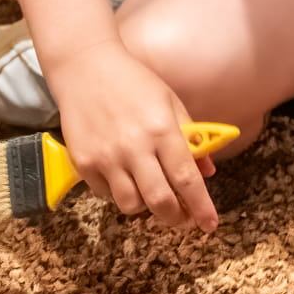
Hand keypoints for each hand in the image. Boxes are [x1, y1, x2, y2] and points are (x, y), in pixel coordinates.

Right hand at [49, 41, 221, 232]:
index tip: (210, 224)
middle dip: (176, 218)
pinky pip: (106, 195)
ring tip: (151, 191)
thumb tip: (206, 171)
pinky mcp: (83, 163)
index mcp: (162, 130)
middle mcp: (134, 148)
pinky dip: (120, 194)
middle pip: (160, 202)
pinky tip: (125, 178)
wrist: (85, 68)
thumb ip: (190, 137)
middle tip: (183, 219)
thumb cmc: (133, 82)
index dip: (201, 206)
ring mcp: (106, 158)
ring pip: (131, 205)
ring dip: (146, 207)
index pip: (187, 178)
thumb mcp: (170, 102)